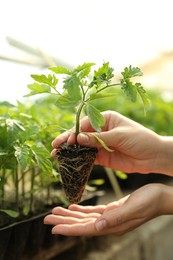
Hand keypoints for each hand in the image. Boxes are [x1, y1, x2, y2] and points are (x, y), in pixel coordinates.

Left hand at [44, 183, 172, 235]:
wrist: (159, 197)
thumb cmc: (150, 202)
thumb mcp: (133, 208)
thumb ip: (116, 218)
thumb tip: (97, 227)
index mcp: (112, 225)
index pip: (86, 229)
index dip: (69, 229)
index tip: (53, 227)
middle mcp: (109, 224)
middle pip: (81, 224)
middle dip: (64, 221)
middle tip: (47, 217)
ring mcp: (110, 217)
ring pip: (85, 218)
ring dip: (69, 215)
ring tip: (56, 211)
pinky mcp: (112, 209)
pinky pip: (93, 211)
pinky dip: (81, 210)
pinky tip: (73, 207)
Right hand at [51, 110, 172, 174]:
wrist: (154, 157)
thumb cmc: (140, 139)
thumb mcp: (119, 136)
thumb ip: (98, 138)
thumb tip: (78, 138)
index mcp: (106, 119)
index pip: (85, 124)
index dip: (74, 131)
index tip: (67, 139)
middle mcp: (101, 130)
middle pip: (81, 135)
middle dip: (68, 140)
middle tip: (55, 147)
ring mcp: (101, 144)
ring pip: (82, 147)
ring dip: (71, 151)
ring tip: (57, 155)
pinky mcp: (103, 157)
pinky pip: (89, 158)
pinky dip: (79, 160)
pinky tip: (70, 162)